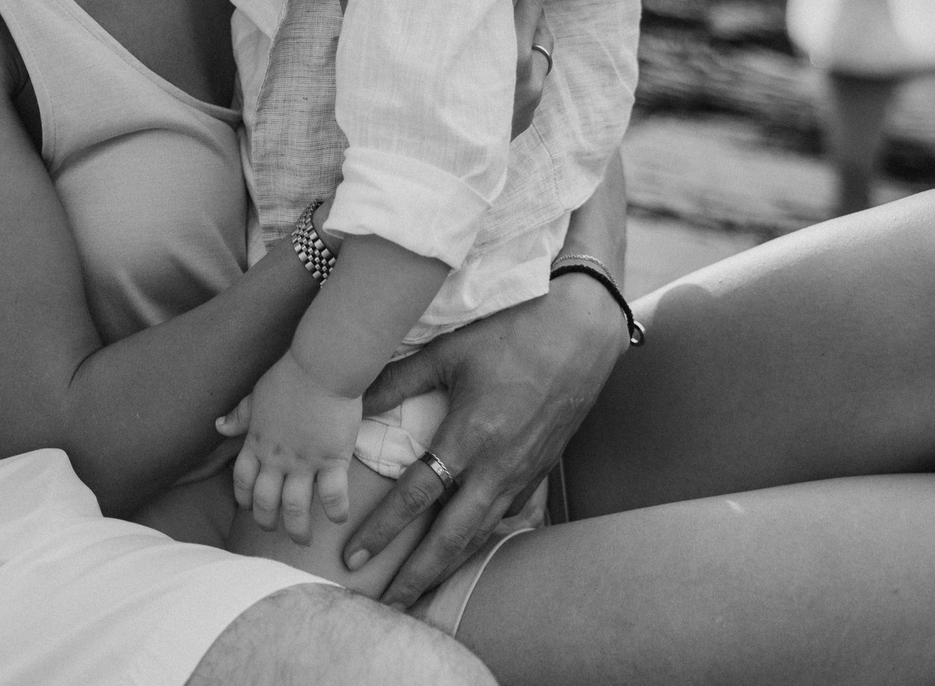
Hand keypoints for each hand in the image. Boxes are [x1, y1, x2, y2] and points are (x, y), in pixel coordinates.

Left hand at [231, 351, 361, 544]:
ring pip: (295, 508)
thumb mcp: (257, 394)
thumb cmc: (290, 375)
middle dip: (266, 521)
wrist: (322, 366)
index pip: (242, 480)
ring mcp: (304, 462)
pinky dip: (335, 512)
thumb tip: (219, 425)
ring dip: (297, 529)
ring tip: (302, 539)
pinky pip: (333, 496)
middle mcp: (276, 458)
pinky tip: (338, 519)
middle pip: (265, 502)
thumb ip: (241, 415)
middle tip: (273, 528)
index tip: (249, 506)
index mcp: (257, 442)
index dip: (243, 498)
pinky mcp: (332, 460)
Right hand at [326, 0, 543, 134]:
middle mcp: (512, 54)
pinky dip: (535, 41)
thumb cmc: (385, 99)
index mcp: (482, 31)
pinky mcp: (530, 104)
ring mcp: (527, 82)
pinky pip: (544, 60)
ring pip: (541, 28)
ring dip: (532, 9)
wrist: (406, 167)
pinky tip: (519, 32)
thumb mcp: (368, 35)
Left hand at [342, 272, 627, 605]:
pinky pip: (511, 517)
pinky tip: (473, 551)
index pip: (415, 497)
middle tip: (389, 606)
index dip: (380, 531)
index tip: (353, 558)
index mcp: (469, 437)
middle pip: (451, 538)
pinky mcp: (542, 469)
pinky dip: (488, 539)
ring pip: (483, 534)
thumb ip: (399, 380)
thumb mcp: (449, 350)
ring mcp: (524, 472)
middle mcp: (497, 466)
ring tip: (424, 590)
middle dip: (418, 575)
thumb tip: (353, 400)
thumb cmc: (513, 331)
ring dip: (452, 565)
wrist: (581, 330)